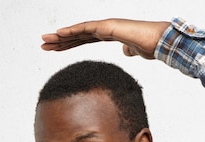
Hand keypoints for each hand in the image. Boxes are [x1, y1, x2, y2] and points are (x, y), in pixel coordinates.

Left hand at [41, 18, 170, 58]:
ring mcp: (106, 26)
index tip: (55, 49)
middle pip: (77, 35)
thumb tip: (126, 52)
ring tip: (45, 40)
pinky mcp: (108, 26)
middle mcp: (104, 28)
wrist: (161, 41)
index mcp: (109, 34)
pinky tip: (59, 34)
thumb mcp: (136, 52)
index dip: (69, 44)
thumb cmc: (151, 45)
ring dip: (60, 36)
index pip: (83, 39)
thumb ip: (129, 50)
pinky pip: (86, 28)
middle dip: (59, 41)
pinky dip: (72, 31)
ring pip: (78, 31)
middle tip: (43, 45)